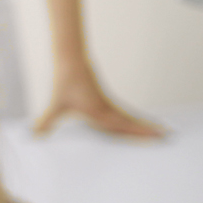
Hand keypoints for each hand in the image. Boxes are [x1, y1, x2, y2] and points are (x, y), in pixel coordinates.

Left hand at [33, 59, 165, 138]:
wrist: (71, 64)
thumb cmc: (65, 84)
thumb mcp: (55, 106)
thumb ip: (45, 122)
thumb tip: (33, 135)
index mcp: (99, 114)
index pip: (123, 127)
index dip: (139, 134)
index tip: (155, 138)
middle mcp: (107, 110)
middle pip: (132, 124)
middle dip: (149, 132)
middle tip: (168, 138)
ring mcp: (108, 105)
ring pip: (130, 118)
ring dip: (145, 125)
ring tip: (162, 131)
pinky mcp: (106, 101)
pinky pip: (124, 113)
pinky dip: (134, 120)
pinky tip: (141, 124)